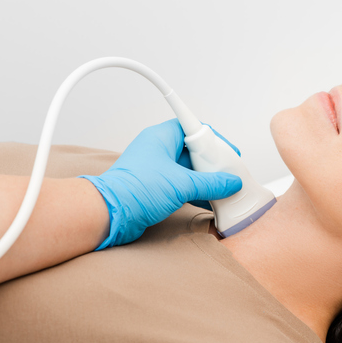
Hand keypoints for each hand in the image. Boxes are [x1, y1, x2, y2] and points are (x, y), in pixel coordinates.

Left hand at [81, 119, 241, 249]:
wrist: (110, 214)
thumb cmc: (135, 191)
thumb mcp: (182, 184)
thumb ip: (212, 183)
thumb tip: (231, 183)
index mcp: (161, 137)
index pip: (193, 128)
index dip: (213, 138)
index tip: (228, 150)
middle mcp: (158, 150)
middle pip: (195, 151)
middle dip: (213, 163)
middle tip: (228, 173)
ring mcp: (157, 169)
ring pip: (189, 169)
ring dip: (206, 179)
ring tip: (222, 188)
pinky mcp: (156, 187)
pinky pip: (183, 184)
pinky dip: (197, 191)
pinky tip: (210, 200)